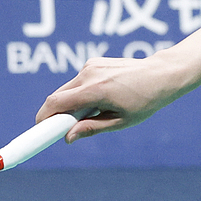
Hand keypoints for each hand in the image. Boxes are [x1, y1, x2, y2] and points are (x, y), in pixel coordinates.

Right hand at [35, 53, 190, 141]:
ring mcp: (90, 65)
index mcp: (96, 90)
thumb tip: (67, 138)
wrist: (162, 74)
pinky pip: (77, 82)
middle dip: (55, 114)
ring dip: (69, 104)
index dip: (43, 118)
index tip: (38, 131)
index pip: (56, 103)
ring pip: (67, 89)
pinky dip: (79, 94)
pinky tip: (99, 100)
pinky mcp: (93, 62)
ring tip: (92, 114)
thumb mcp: (120, 121)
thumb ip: (92, 129)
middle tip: (62, 130)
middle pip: (57, 96)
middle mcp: (89, 74)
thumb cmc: (145, 101)